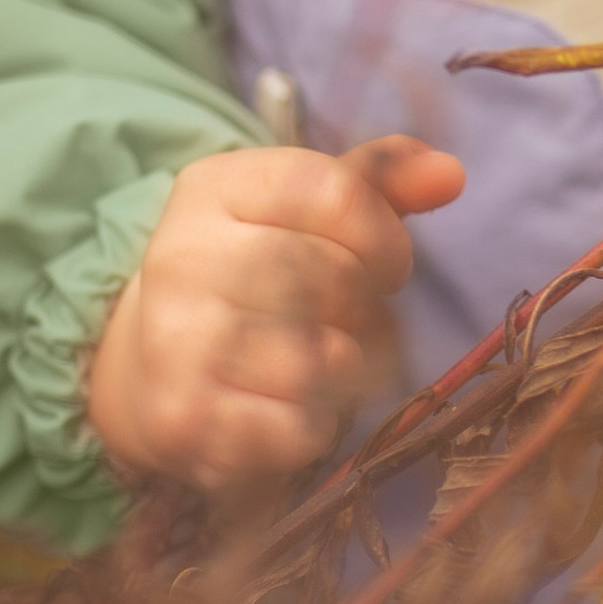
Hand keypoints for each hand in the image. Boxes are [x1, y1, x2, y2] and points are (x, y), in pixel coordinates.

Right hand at [85, 135, 463, 496]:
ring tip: (326, 360)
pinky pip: (301, 429)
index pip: (336, 193)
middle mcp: (182, 257)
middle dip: (367, 307)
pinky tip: (292, 405)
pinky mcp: (185, 421)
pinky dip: (318, 425)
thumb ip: (378, 182)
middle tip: (351, 318)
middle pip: (335, 278)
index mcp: (213, 187)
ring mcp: (177, 343)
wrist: (152, 362)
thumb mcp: (302, 210)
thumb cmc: (252, 275)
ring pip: (325, 360)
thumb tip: (451, 174)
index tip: (387, 264)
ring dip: (349, 369)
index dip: (385, 236)